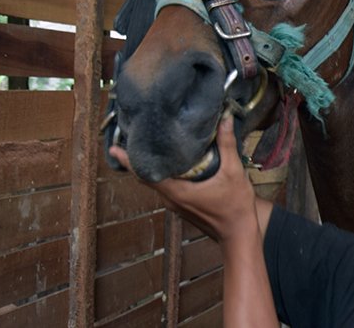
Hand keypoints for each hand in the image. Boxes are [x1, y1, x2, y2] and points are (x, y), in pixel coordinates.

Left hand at [109, 113, 257, 242]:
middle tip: (129, 139)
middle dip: (136, 160)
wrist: (239, 234)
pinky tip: (169, 163)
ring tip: (147, 147)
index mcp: (177, 192)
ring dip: (150, 166)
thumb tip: (224, 119)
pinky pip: (165, 187)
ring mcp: (176, 204)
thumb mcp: (234, 172)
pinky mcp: (182, 206)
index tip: (114, 149)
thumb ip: (227, 144)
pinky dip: (162, 174)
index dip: (129, 161)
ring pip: (155, 182)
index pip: (145, 174)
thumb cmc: (235, 207)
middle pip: (146, 177)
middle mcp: (171, 199)